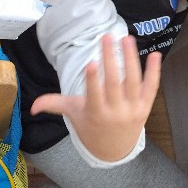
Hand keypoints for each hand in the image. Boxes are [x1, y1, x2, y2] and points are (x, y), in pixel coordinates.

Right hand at [31, 34, 161, 162]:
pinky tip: (156, 54)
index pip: (95, 95)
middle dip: (111, 59)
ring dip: (132, 59)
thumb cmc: (90, 126)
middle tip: (106, 37)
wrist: (114, 150)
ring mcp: (133, 109)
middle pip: (114, 83)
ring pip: (134, 82)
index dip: (92, 80)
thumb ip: (53, 105)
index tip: (90, 62)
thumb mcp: (72, 115)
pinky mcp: (145, 107)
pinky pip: (151, 88)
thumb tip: (31, 106)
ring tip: (127, 39)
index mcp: (96, 113)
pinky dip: (154, 72)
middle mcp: (116, 111)